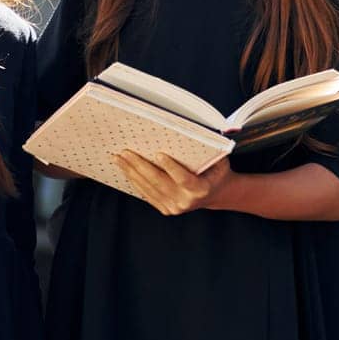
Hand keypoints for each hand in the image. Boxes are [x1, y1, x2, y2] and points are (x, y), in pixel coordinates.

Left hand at [112, 150, 234, 215]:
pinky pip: (146, 194)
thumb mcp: (219, 159)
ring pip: (149, 188)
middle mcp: (185, 201)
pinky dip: (134, 180)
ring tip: (119, 158)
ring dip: (132, 172)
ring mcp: (174, 207)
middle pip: (159, 182)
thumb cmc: (216, 171)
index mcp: (200, 189)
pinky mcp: (165, 209)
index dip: (170, 167)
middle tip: (126, 152)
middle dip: (140, 166)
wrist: (216, 194)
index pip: (183, 179)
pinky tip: (125, 170)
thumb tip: (193, 131)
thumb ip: (208, 149)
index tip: (158, 154)